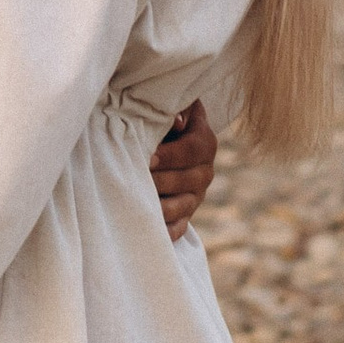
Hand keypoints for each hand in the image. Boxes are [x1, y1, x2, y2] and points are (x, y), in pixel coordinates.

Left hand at [151, 101, 217, 240]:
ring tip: (141, 205)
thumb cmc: (160, 122)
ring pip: (183, 207)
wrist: (165, 144)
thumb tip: (176, 121)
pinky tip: (152, 231)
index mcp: (204, 142)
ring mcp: (196, 196)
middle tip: (139, 180)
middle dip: (162, 181)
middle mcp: (204, 171)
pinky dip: (167, 232)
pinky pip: (179, 228)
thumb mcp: (167, 110)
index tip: (149, 158)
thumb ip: (175, 110)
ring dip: (163, 207)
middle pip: (189, 180)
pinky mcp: (185, 215)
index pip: (193, 150)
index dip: (171, 155)